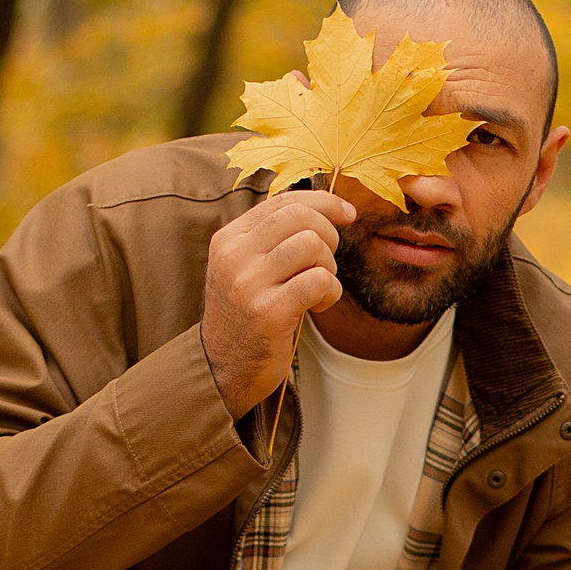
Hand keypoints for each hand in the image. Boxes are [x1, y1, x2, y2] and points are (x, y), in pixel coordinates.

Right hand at [202, 190, 359, 418]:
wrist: (223, 367)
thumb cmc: (246, 316)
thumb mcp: (246, 268)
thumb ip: (271, 239)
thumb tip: (321, 208)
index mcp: (229, 238)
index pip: (283, 201)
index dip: (323, 202)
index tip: (347, 212)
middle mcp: (235, 255)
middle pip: (301, 217)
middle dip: (329, 234)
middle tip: (326, 262)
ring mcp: (249, 282)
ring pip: (312, 245)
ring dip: (329, 267)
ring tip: (317, 288)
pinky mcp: (269, 311)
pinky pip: (320, 281)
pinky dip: (330, 293)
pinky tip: (317, 307)